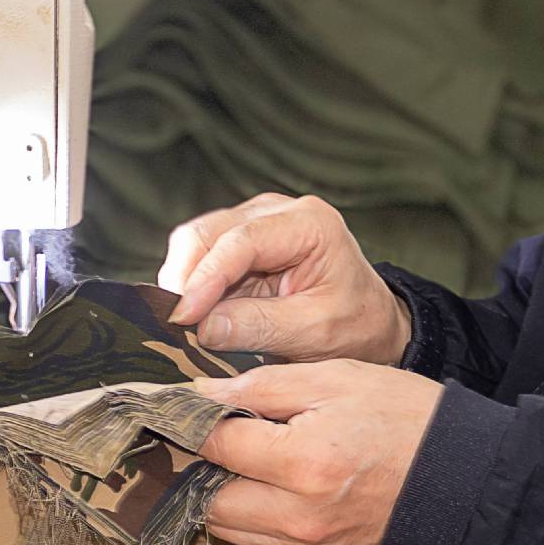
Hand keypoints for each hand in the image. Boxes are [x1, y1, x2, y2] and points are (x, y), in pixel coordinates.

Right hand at [158, 193, 412, 363]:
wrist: (367, 322)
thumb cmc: (352, 324)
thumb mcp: (315, 332)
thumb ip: (260, 326)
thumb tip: (203, 327)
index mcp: (308, 224)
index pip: (241, 241)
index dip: (205, 278)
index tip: (183, 316)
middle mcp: (276, 212)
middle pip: (207, 232)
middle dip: (185, 278)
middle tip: (176, 325)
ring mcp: (253, 221)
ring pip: (195, 241)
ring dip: (184, 282)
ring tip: (188, 322)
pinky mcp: (237, 241)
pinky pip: (199, 256)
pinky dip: (191, 285)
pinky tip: (197, 313)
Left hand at [194, 361, 442, 544]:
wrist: (460, 473)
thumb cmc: (402, 415)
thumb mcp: (332, 378)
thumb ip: (258, 387)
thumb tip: (198, 394)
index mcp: (304, 462)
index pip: (214, 444)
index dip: (183, 420)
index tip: (160, 405)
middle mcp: (300, 513)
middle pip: (206, 498)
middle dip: (190, 464)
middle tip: (184, 432)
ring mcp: (308, 540)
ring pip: (226, 524)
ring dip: (211, 490)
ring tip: (216, 452)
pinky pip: (256, 536)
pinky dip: (241, 510)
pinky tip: (248, 477)